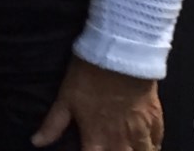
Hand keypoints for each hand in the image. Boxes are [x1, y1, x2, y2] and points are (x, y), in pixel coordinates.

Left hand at [32, 57, 162, 150]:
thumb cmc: (89, 76)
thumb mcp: (65, 98)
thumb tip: (36, 142)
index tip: (88, 150)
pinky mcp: (155, 120)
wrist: (120, 54)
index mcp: (97, 138)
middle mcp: (121, 141)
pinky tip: (146, 145)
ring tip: (127, 148)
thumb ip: (53, 125)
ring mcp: (141, 132)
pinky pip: (157, 143)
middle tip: (108, 147)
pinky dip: (151, 147)